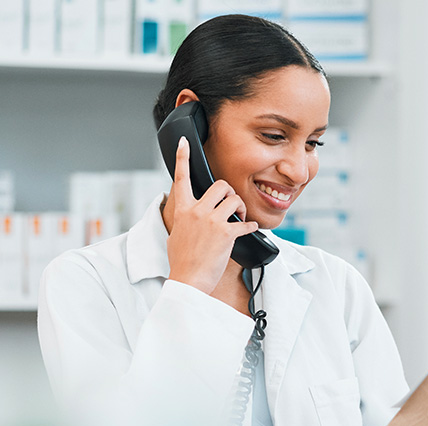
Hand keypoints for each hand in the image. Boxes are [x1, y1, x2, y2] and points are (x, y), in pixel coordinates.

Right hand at [166, 136, 257, 294]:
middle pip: (220, 185)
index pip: (181, 177)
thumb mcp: (176, 234)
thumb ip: (185, 219)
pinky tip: (250, 229)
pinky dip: (251, 226)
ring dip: (242, 207)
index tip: (185, 143)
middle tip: (233, 204)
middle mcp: (197, 212)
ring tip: (241, 217)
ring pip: (235, 200)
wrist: (188, 280)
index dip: (183, 157)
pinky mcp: (227, 234)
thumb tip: (189, 215)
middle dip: (230, 192)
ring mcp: (212, 222)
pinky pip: (246, 223)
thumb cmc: (181, 261)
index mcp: (183, 210)